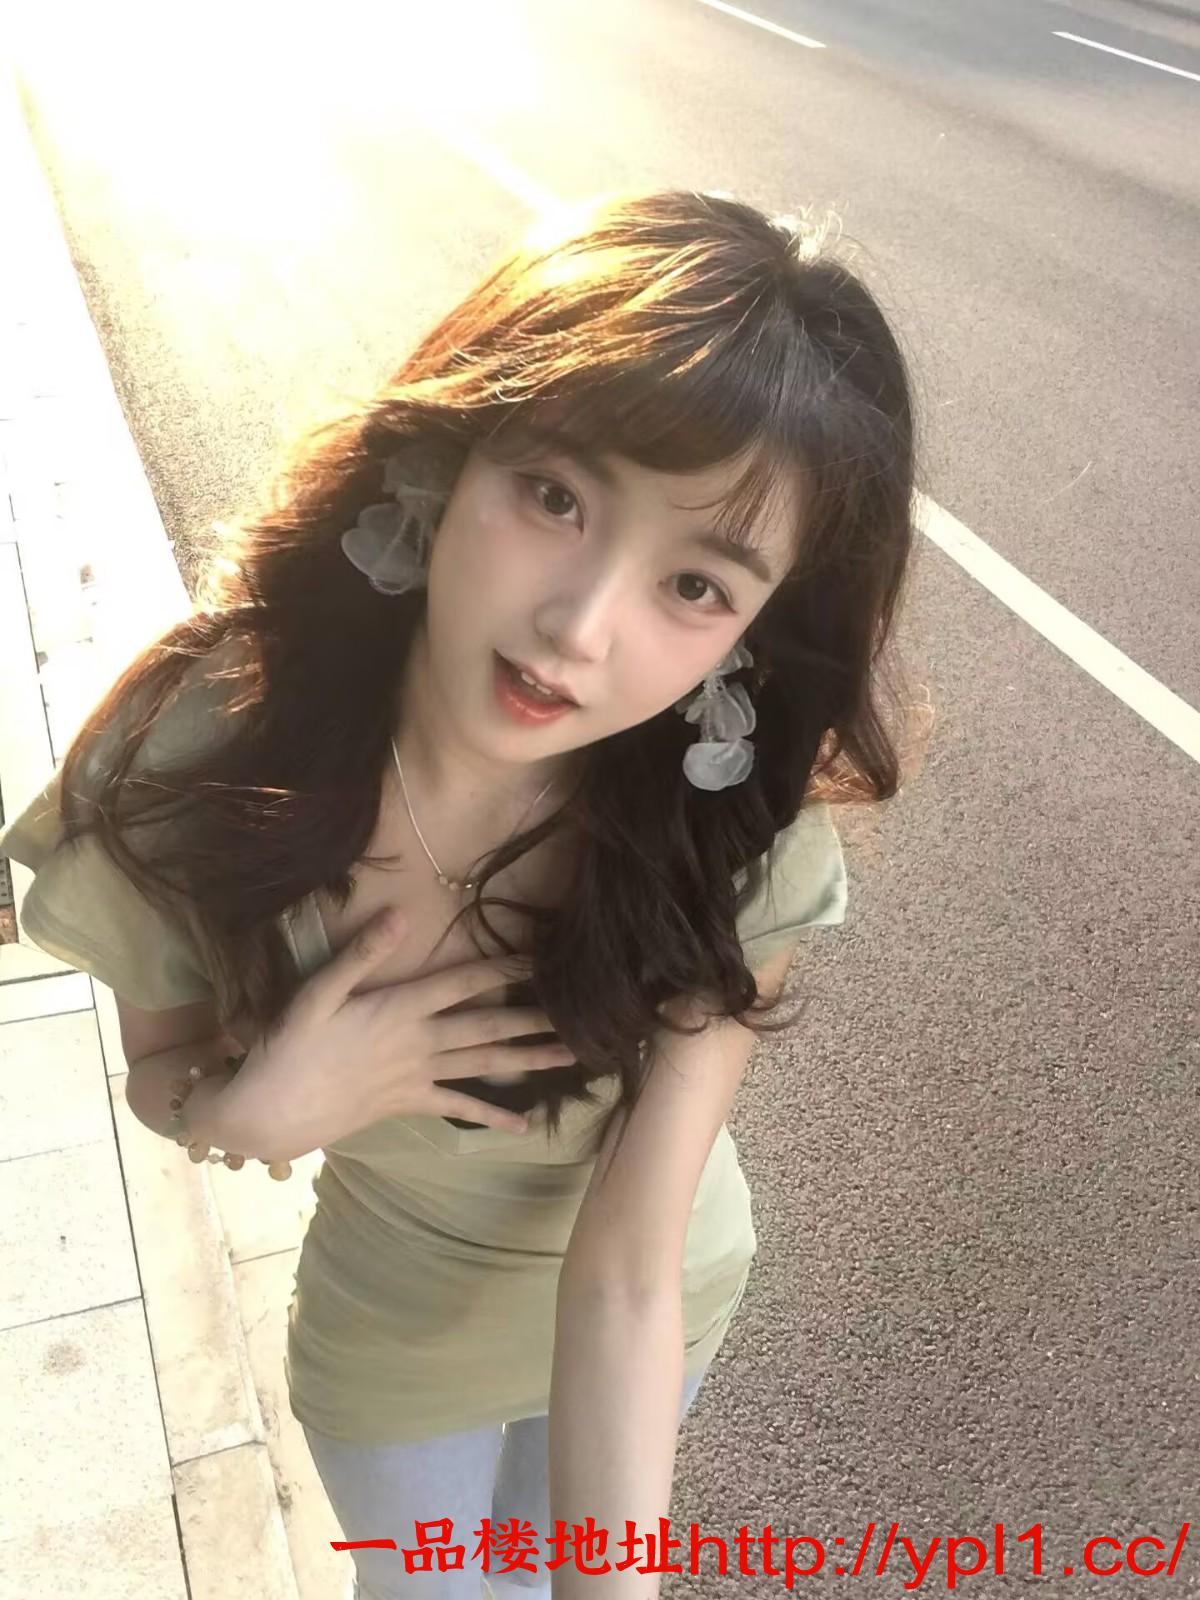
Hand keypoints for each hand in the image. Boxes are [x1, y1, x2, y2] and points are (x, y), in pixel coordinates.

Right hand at [209, 906, 574, 1159]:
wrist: (269, 1113)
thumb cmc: (287, 1047)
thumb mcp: (315, 993)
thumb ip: (360, 954)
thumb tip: (400, 913)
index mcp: (399, 1009)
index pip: (462, 982)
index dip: (504, 969)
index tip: (543, 960)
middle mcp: (418, 1043)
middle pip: (487, 1028)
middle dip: (536, 1020)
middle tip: (584, 1018)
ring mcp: (417, 1076)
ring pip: (484, 1067)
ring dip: (529, 1062)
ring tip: (572, 1059)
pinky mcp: (408, 1103)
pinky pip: (457, 1108)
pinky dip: (491, 1117)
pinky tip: (523, 1126)